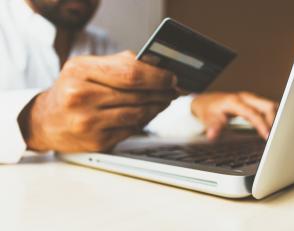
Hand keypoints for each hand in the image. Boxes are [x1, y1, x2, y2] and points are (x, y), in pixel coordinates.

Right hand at [19, 51, 176, 152]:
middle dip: (162, 92)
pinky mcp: (96, 142)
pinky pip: (131, 130)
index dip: (157, 76)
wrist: (45, 121)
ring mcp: (88, 122)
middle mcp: (81, 97)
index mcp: (80, 71)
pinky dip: (144, 121)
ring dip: (157, 108)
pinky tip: (149, 114)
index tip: (171, 77)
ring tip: (164, 101)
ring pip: (137, 114)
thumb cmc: (70, 90)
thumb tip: (156, 67)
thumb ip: (118, 64)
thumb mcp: (85, 68)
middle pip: (137, 95)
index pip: (130, 73)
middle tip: (173, 90)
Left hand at [191, 92, 277, 139]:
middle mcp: (245, 98)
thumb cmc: (208, 110)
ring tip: (277, 133)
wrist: (206, 102)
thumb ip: (212, 127)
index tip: (267, 136)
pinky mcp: (254, 103)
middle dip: (274, 120)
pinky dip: (273, 117)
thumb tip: (212, 135)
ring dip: (276, 118)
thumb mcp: (208, 119)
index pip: (253, 113)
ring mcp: (251, 99)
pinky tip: (273, 128)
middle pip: (267, 105)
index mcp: (235, 101)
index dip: (261, 124)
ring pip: (270, 106)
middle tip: (275, 136)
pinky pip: (268, 108)